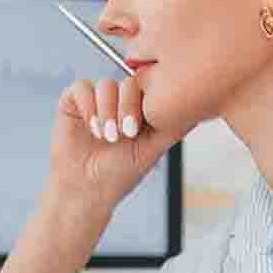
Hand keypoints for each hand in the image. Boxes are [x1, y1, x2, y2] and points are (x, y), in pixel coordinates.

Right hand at [47, 75, 187, 211]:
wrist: (86, 190)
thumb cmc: (118, 174)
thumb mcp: (153, 150)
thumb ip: (173, 126)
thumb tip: (198, 106)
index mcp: (141, 108)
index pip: (151, 86)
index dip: (147, 103)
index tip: (140, 130)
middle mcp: (120, 100)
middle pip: (130, 81)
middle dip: (127, 108)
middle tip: (124, 134)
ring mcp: (97, 99)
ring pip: (106, 84)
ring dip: (107, 112)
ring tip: (107, 137)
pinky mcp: (73, 101)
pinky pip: (82, 87)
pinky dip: (88, 107)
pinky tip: (92, 129)